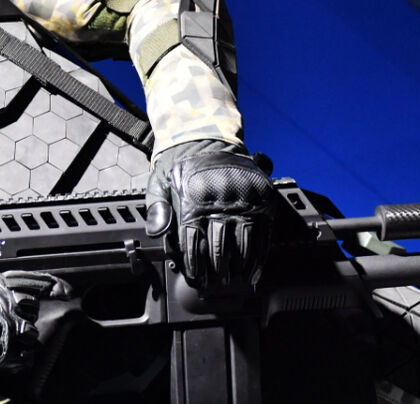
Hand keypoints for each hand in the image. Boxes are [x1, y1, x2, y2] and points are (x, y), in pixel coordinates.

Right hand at [0, 271, 72, 383]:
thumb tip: (28, 292)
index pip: (26, 279)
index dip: (51, 283)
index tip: (66, 289)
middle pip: (30, 306)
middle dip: (25, 315)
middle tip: (6, 323)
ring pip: (31, 333)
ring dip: (22, 340)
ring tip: (0, 342)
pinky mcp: (0, 353)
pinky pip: (25, 356)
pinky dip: (18, 360)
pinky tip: (3, 358)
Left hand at [146, 140, 276, 289]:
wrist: (206, 135)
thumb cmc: (180, 163)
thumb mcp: (159, 179)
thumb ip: (157, 206)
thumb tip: (157, 230)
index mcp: (194, 198)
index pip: (192, 240)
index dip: (194, 263)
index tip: (195, 277)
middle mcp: (221, 200)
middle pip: (219, 246)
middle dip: (217, 270)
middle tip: (215, 284)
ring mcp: (244, 199)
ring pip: (243, 243)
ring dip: (239, 267)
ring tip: (233, 281)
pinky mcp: (262, 198)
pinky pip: (263, 233)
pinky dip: (259, 256)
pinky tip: (253, 271)